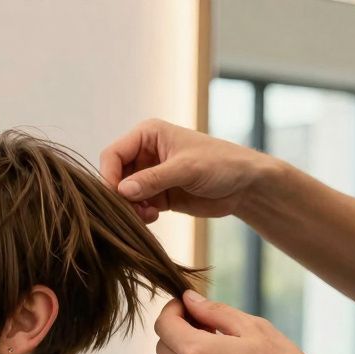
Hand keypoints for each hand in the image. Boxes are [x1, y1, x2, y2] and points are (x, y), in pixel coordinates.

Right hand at [99, 119, 275, 223]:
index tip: (115, 196)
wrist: (245, 186)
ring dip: (129, 208)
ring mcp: (150, 175)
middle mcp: (144, 153)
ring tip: (147, 215)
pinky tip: (153, 217)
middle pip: (114, 176)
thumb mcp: (187, 169)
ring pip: (123, 195)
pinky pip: (136, 207)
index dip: (108, 175)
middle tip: (134, 211)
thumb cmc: (221, 164)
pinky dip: (139, 215)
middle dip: (120, 196)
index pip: (113, 154)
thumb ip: (153, 179)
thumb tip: (121, 191)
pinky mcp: (156, 195)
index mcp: (147, 135)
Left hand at [154, 291, 341, 353]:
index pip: (163, 324)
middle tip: (207, 326)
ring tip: (218, 351)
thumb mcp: (254, 328)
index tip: (186, 306)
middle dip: (178, 332)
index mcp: (198, 353)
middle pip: (163, 347)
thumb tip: (189, 299)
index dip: (172, 310)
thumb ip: (215, 311)